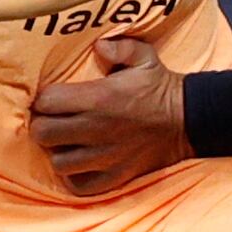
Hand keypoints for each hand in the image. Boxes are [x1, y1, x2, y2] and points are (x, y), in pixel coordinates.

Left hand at [29, 38, 190, 195]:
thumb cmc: (160, 88)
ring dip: (58, 152)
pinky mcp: (116, 176)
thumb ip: (119, 48)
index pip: (46, 102)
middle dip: (42, 126)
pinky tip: (80, 164)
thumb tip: (97, 46)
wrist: (189, 121)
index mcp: (99, 98)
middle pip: (43, 134)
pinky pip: (79, 185)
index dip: (43, 100)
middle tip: (52, 122)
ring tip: (65, 144)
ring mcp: (106, 157)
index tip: (50, 99)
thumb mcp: (144, 58)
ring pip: (58, 162)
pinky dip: (75, 177)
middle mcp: (97, 129)